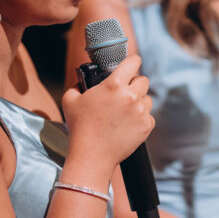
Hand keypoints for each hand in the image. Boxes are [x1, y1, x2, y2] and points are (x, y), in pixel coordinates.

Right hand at [62, 55, 154, 171]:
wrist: (92, 155)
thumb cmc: (80, 127)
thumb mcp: (70, 100)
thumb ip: (77, 84)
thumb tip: (82, 80)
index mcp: (114, 85)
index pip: (133, 62)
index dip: (133, 61)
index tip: (132, 63)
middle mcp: (130, 96)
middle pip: (143, 80)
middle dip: (135, 84)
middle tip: (124, 93)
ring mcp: (141, 111)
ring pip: (147, 99)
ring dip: (139, 102)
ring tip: (124, 112)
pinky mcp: (146, 126)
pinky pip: (148, 116)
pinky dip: (141, 119)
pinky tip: (127, 124)